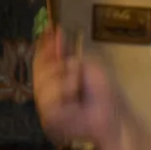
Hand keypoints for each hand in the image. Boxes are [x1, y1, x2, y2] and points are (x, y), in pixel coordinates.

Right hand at [33, 24, 128, 149]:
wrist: (113, 113)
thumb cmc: (103, 92)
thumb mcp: (87, 65)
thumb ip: (68, 51)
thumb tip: (56, 30)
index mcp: (56, 78)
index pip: (41, 59)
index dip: (44, 45)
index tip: (50, 30)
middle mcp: (47, 91)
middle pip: (37, 69)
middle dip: (55, 65)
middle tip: (75, 69)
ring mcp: (47, 106)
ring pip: (41, 84)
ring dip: (63, 81)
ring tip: (77, 86)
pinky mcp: (50, 118)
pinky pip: (48, 100)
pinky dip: (63, 93)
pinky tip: (74, 97)